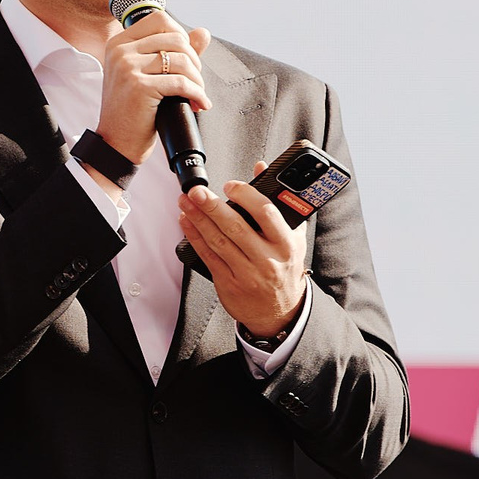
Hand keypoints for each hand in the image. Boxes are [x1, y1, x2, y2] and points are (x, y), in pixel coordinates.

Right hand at [94, 10, 211, 164]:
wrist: (116, 144)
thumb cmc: (132, 111)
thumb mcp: (149, 75)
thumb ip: (175, 51)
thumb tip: (203, 32)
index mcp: (119, 43)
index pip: (160, 19)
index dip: (181, 35)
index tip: (186, 58)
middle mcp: (120, 51)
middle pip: (175, 38)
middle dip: (194, 60)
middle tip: (194, 81)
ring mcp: (127, 67)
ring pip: (181, 60)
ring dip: (197, 80)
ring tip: (197, 95)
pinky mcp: (139, 87)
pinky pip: (181, 83)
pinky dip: (197, 93)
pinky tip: (198, 103)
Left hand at [178, 160, 307, 337]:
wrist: (279, 311)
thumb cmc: (284, 267)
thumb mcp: (292, 235)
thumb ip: (277, 200)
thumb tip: (260, 167)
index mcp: (286, 244)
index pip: (266, 214)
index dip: (246, 196)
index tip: (231, 186)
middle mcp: (268, 259)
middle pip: (236, 228)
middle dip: (212, 206)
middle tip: (197, 191)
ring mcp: (247, 273)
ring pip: (219, 241)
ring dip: (199, 219)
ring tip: (186, 202)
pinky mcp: (229, 283)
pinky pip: (208, 256)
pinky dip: (195, 237)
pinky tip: (186, 223)